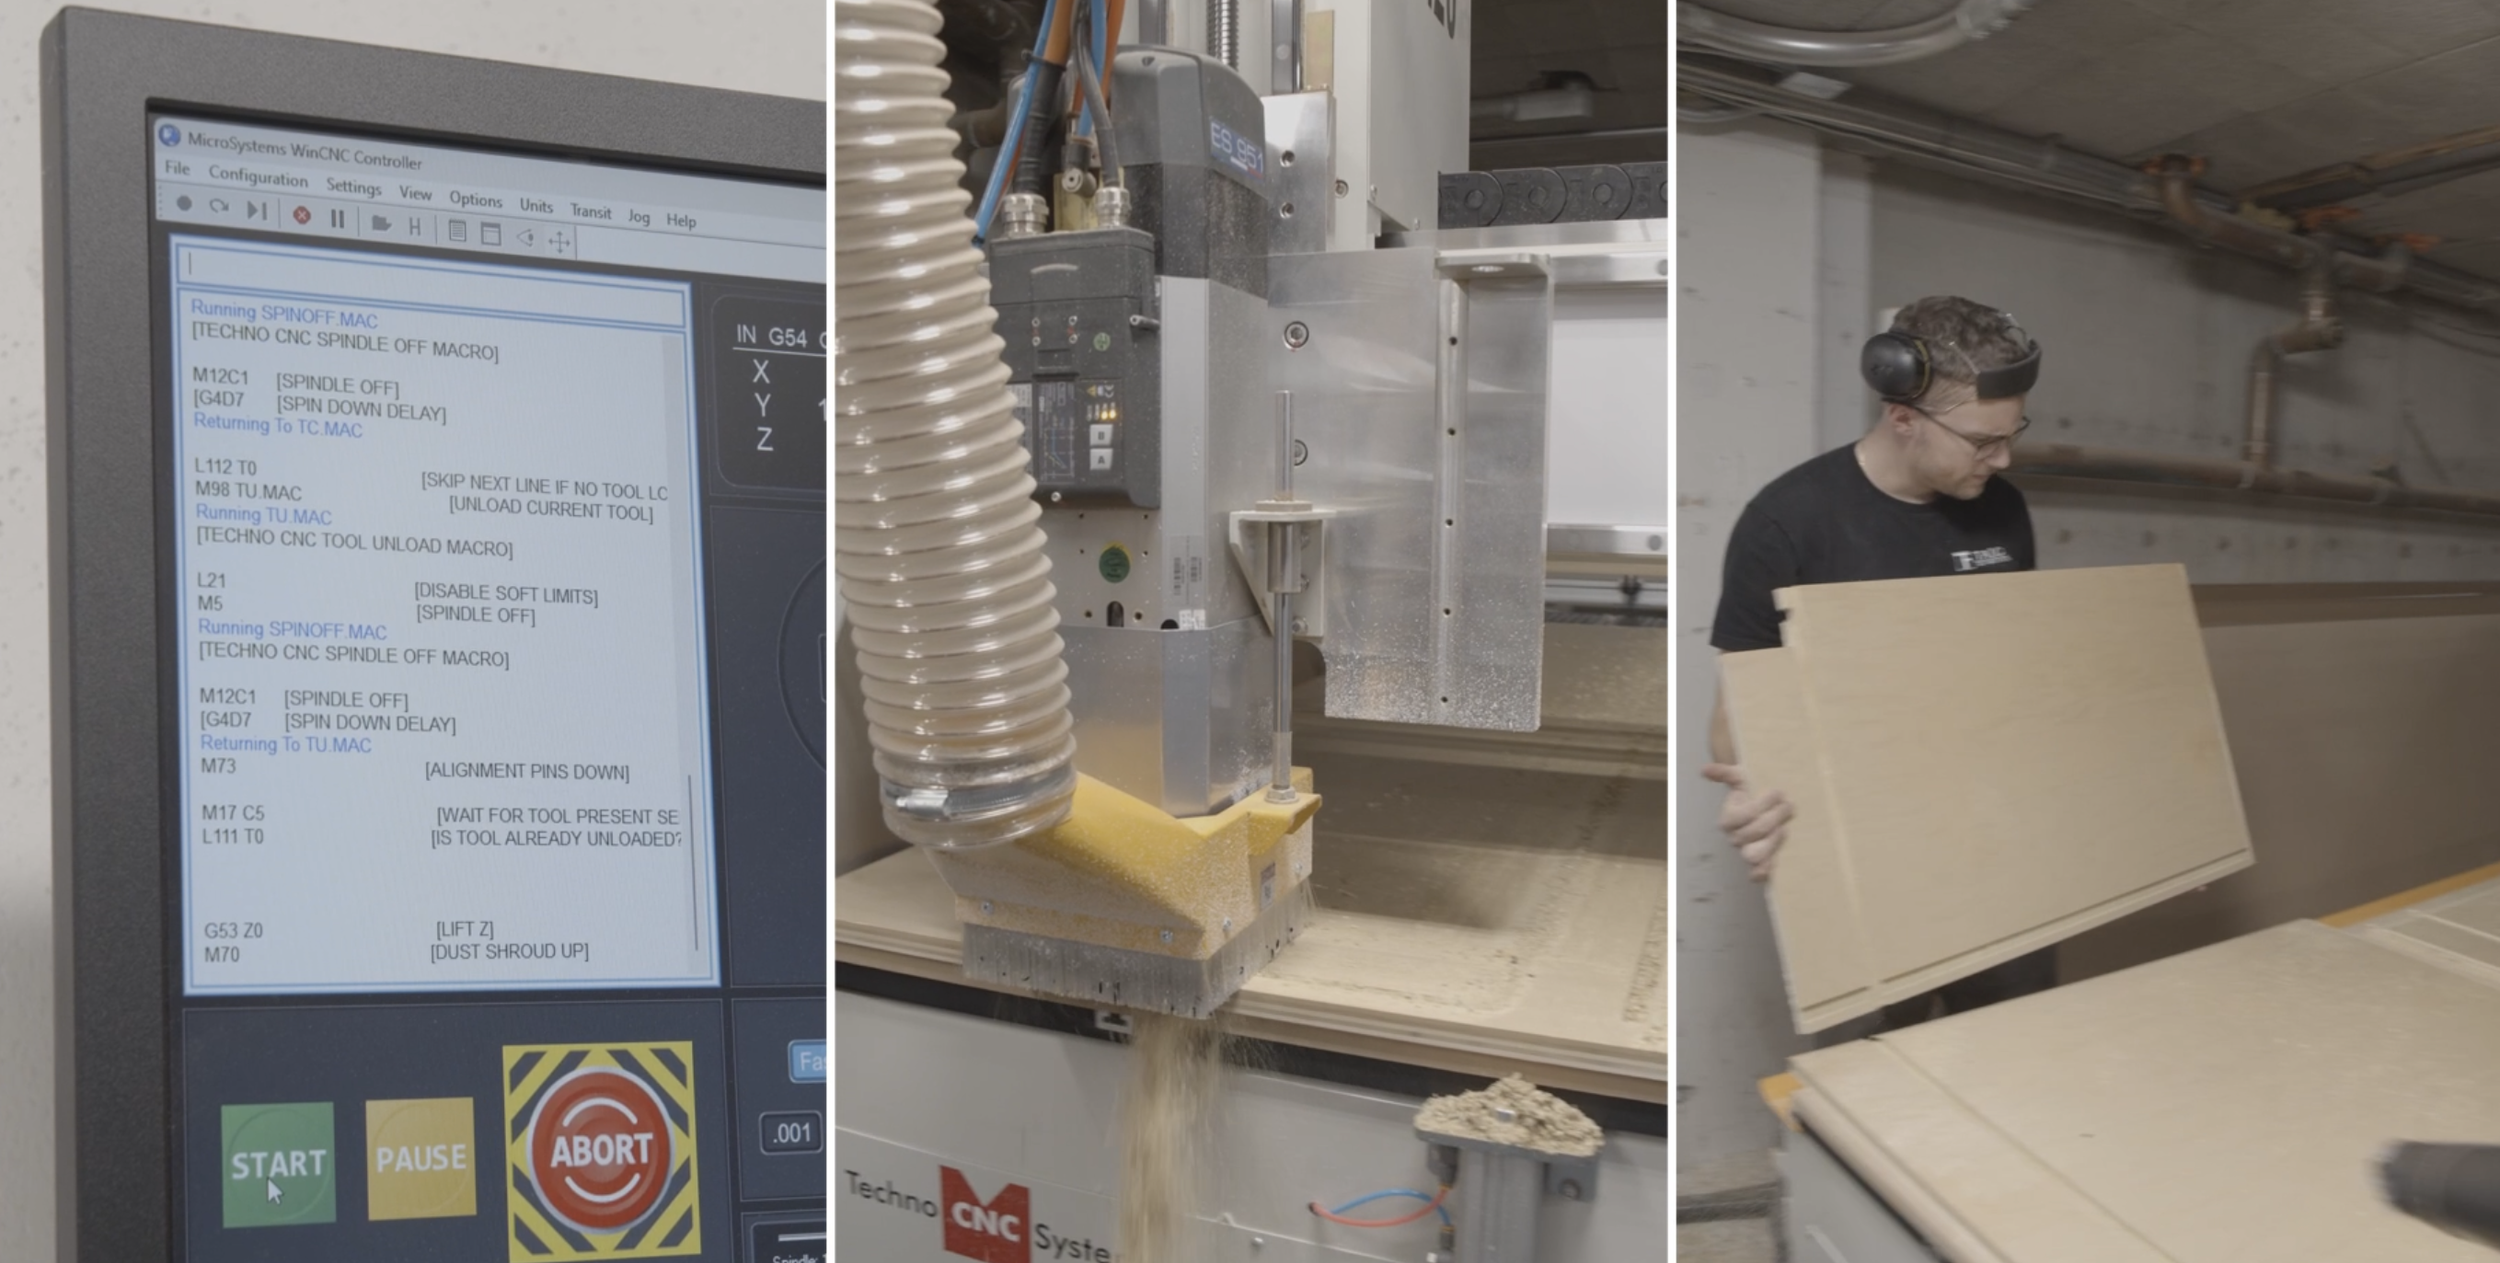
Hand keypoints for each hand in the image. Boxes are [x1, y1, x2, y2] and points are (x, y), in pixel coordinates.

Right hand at [1701, 763, 1790, 881]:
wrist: (1759, 814)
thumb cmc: (1749, 796)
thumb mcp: (1739, 780)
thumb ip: (1725, 773)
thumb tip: (1704, 771)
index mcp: (1728, 819)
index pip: (1744, 814)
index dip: (1764, 803)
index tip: (1778, 792)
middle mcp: (1734, 838)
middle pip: (1754, 832)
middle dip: (1775, 816)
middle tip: (1788, 805)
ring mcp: (1745, 853)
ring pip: (1754, 855)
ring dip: (1772, 841)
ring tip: (1783, 828)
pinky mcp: (1758, 866)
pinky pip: (1757, 874)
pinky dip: (1763, 871)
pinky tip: (1772, 862)